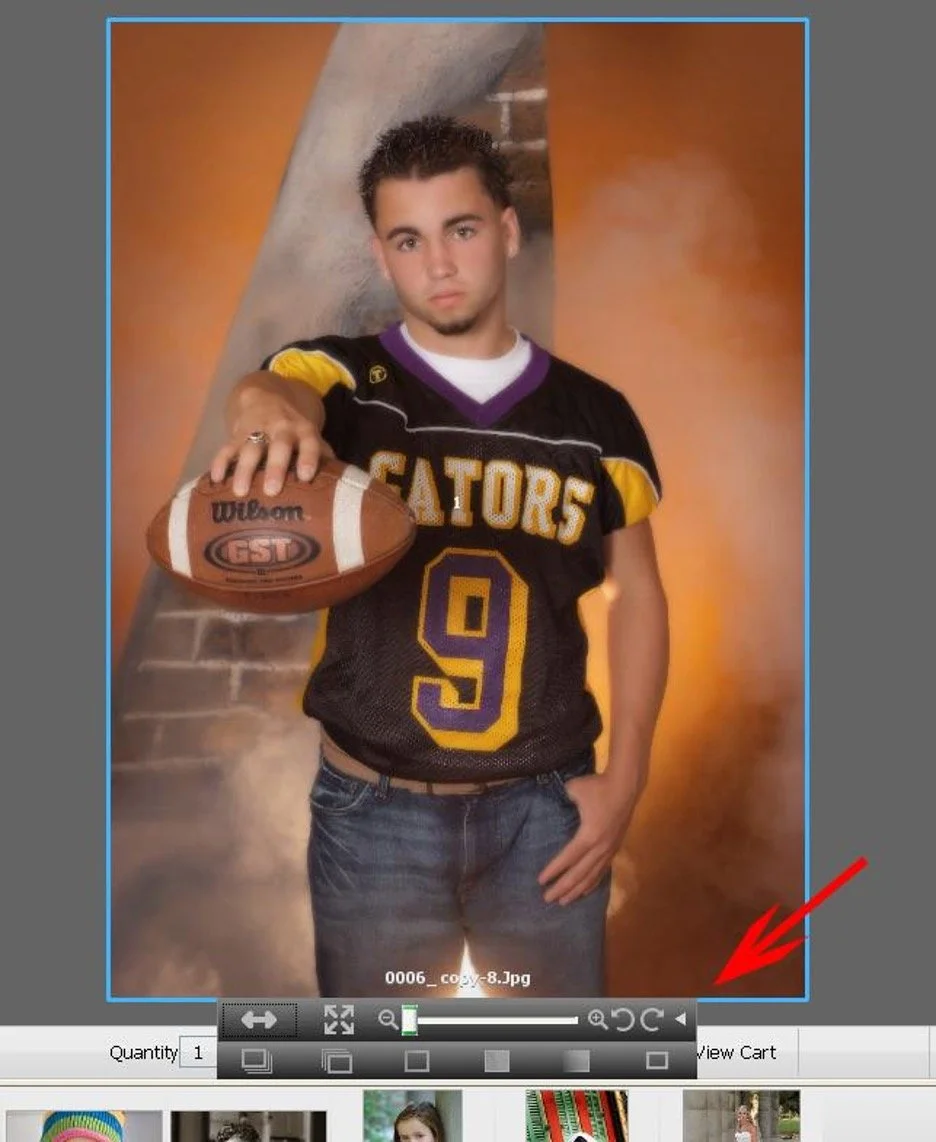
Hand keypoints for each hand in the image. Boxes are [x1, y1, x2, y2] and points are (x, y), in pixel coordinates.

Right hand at [209, 391, 333, 496]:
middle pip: (279, 445)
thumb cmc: (294, 429)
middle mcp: (281, 427)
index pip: (309, 442)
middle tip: (272, 491)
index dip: (308, 458)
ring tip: (240, 491)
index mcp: (302, 430)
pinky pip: (227, 447)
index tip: (306, 477)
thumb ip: (321, 455)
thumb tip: (338, 482)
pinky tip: (216, 480)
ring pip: (250, 447)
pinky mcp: (236, 433)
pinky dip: (220, 462)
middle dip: (275, 467)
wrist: (266, 396)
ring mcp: (257, 429)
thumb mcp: (310, 436)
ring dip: (245, 469)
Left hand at [537, 771, 640, 905]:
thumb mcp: (574, 789)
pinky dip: (592, 883)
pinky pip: (602, 871)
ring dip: (577, 890)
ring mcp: (609, 849)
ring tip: (564, 901)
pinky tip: (585, 891)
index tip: (541, 881)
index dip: (554, 870)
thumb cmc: (598, 787)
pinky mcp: (615, 848)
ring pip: (592, 876)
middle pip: (579, 873)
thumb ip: (563, 800)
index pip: (568, 858)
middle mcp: (600, 847)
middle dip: (563, 887)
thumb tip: (556, 805)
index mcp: (588, 835)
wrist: (627, 786)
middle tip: (547, 899)